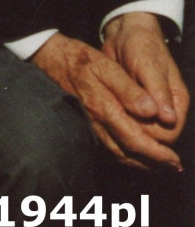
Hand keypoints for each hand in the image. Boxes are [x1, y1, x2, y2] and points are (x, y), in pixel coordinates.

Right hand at [33, 31, 182, 170]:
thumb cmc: (82, 60)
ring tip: (159, 164)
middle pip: (127, 154)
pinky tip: (136, 152)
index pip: (135, 141)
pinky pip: (109, 146)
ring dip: (140, 162)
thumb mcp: (108, 68)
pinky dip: (126, 154)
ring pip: (117, 153)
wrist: (52, 59)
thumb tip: (153, 112)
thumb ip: (130, 90)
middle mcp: (97, 122)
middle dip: (152, 163)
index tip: (175, 160)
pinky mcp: (87, 123)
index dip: (157, 154)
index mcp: (105, 109)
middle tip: (174, 167)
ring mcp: (90, 125)